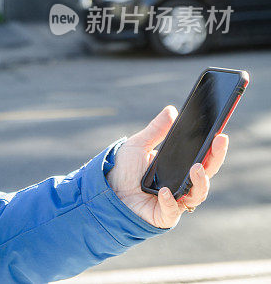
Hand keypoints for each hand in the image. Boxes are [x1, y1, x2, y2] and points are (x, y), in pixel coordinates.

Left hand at [105, 105, 228, 228]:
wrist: (106, 189)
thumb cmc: (123, 168)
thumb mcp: (139, 145)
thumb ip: (155, 130)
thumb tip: (171, 110)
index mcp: (179, 168)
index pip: (203, 158)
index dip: (214, 148)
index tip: (221, 134)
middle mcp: (181, 185)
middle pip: (206, 174)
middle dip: (215, 159)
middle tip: (219, 142)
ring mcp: (175, 201)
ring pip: (197, 195)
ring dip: (200, 182)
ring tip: (196, 168)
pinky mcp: (163, 216)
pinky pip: (172, 211)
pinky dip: (169, 201)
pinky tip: (163, 191)